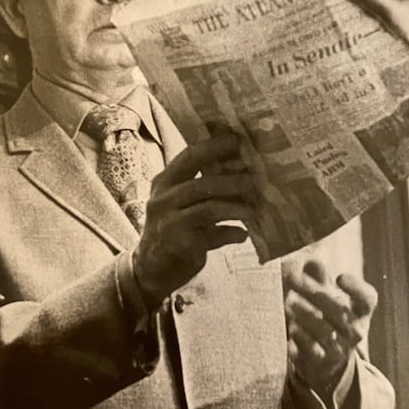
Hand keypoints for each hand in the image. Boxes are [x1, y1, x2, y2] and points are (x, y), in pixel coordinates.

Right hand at [132, 133, 257, 308]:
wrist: (152, 268)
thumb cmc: (173, 227)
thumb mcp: (179, 201)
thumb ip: (202, 185)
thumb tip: (243, 170)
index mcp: (164, 182)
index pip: (189, 157)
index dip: (214, 147)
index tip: (238, 140)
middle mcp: (163, 200)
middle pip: (201, 184)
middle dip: (232, 180)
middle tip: (256, 178)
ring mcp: (170, 223)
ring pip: (209, 209)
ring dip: (236, 207)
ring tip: (254, 208)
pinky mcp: (181, 245)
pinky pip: (213, 236)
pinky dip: (231, 233)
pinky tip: (243, 234)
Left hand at [282, 257, 377, 396]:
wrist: (327, 361)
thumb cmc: (329, 319)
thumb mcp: (330, 299)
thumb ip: (320, 279)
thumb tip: (312, 261)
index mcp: (362, 312)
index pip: (367, 298)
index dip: (355, 288)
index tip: (339, 277)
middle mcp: (356, 331)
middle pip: (339, 310)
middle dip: (316, 293)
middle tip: (294, 280)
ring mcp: (341, 348)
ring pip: (323, 330)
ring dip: (304, 314)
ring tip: (288, 301)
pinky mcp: (323, 362)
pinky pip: (310, 349)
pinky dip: (299, 336)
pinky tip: (290, 327)